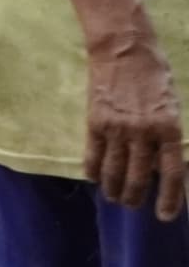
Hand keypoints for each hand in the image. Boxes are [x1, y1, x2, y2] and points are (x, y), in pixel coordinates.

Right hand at [86, 31, 188, 219]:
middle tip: (133, 205)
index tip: (165, 216)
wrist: (123, 50)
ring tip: (115, 198)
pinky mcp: (95, 123)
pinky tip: (95, 179)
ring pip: (114, 171)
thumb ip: (167, 135)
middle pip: (140, 177)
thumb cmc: (154, 75)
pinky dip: (93, 171)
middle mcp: (144, 132)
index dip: (170, 198)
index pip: (173, 173)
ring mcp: (117, 128)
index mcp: (170, 128)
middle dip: (136, 197)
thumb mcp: (172, 106)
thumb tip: (161, 163)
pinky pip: (93, 155)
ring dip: (115, 190)